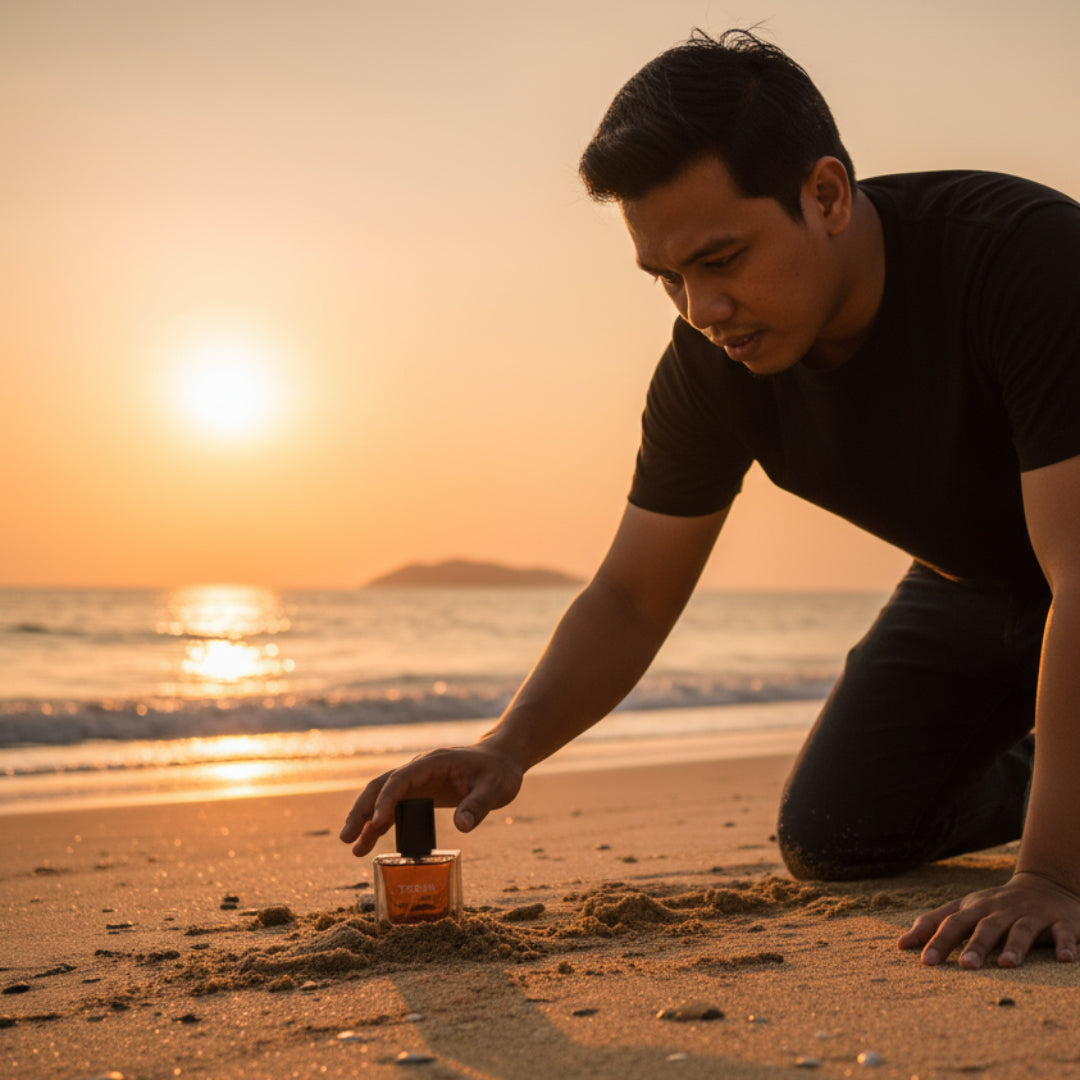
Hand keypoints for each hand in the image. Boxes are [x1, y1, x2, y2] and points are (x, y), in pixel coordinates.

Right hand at [339, 742, 523, 856]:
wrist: (501, 760)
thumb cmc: (499, 772)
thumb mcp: (496, 788)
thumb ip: (479, 805)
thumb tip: (462, 827)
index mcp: (433, 762)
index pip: (401, 779)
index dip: (387, 800)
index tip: (376, 823)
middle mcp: (420, 768)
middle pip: (381, 786)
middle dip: (362, 810)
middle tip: (347, 837)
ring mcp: (418, 779)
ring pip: (383, 796)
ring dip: (365, 818)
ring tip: (351, 846)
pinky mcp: (421, 791)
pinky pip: (395, 805)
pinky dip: (380, 822)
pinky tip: (369, 841)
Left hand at [898, 871, 1079, 967]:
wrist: (1046, 886)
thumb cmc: (995, 906)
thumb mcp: (965, 910)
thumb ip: (935, 924)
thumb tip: (900, 944)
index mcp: (975, 909)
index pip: (951, 922)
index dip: (935, 939)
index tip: (920, 959)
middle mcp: (1000, 911)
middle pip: (984, 927)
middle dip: (974, 946)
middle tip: (964, 966)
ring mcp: (1030, 915)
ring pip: (1020, 930)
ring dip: (1014, 947)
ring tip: (1006, 965)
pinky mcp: (1060, 922)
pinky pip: (1063, 934)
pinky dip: (1065, 945)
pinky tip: (1065, 959)